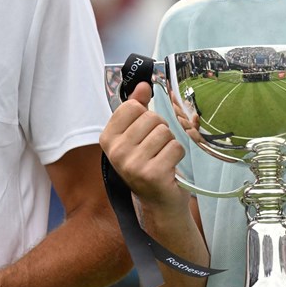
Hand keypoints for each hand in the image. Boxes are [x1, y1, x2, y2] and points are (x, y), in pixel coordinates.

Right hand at [99, 82, 186, 211]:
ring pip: (165, 132)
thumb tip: (143, 85)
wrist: (159, 201)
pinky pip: (176, 147)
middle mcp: (116, 152)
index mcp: (107, 139)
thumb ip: (138, 108)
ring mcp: (133, 165)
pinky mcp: (153, 174)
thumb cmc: (147, 164)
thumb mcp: (137, 135)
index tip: (143, 133)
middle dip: (160, 130)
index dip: (144, 116)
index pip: (132, 106)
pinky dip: (178, 155)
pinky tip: (170, 167)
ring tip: (162, 157)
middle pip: (151, 117)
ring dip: (170, 143)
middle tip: (156, 149)